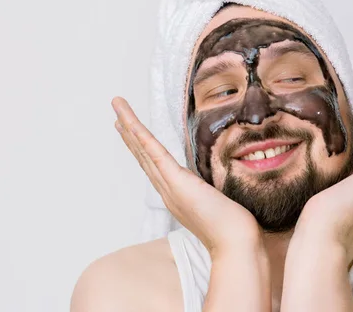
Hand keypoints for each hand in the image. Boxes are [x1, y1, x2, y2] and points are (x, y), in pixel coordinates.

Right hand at [111, 96, 262, 255]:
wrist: (235, 244)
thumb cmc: (234, 229)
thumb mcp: (222, 204)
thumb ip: (215, 193)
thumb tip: (223, 184)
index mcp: (177, 195)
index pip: (156, 167)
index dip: (142, 149)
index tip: (134, 134)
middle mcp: (168, 191)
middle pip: (143, 158)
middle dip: (130, 136)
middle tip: (117, 116)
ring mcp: (170, 187)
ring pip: (144, 152)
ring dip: (129, 128)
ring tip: (117, 108)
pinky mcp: (178, 183)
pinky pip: (155, 155)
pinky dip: (140, 137)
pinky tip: (129, 123)